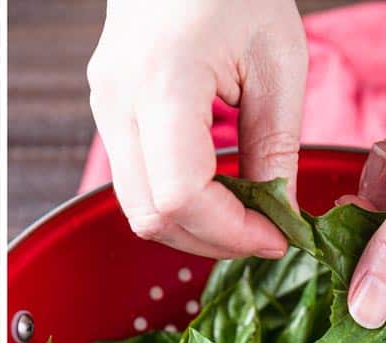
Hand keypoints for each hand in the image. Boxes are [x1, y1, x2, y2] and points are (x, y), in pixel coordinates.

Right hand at [88, 0, 307, 258]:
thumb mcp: (278, 60)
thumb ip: (277, 145)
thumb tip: (280, 215)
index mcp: (165, 81)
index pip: (182, 195)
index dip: (229, 232)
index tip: (274, 236)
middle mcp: (120, 101)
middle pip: (153, 216)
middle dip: (211, 240)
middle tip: (261, 235)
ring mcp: (105, 108)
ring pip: (138, 210)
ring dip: (192, 227)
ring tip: (240, 216)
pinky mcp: (106, 112)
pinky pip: (135, 183)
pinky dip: (177, 202)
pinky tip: (215, 190)